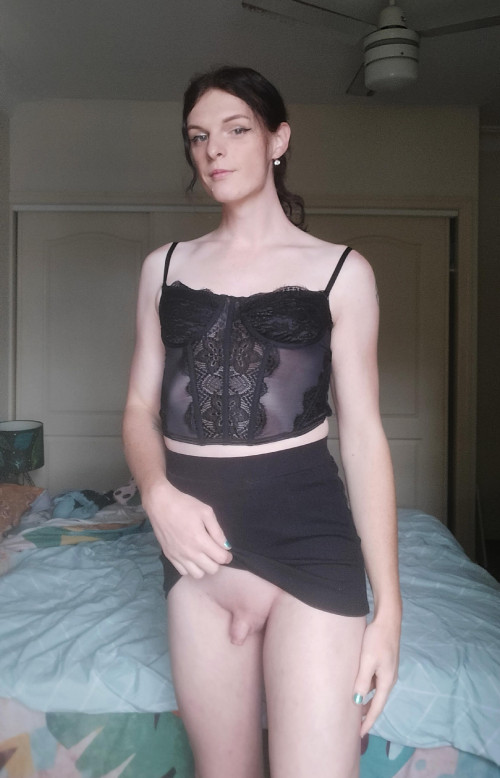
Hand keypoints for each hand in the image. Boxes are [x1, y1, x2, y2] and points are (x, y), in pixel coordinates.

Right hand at [142, 480, 232, 578]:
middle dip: (217, 562)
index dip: (227, 556)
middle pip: (211, 570)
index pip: (221, 558)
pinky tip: (191, 557)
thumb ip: (217, 531)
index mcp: (201, 541)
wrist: (160, 504)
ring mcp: (178, 556)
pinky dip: (190, 568)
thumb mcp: (206, 512)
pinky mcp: (169, 556)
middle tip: (215, 552)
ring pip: (198, 575)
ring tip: (203, 556)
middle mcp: (190, 553)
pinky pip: (183, 572)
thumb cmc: (185, 505)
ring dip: (204, 567)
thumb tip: (226, 546)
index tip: (226, 552)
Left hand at [353, 615, 400, 736]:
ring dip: (367, 701)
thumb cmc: (376, 640)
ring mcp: (388, 671)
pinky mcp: (385, 664)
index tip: (359, 735)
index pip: (377, 708)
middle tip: (354, 726)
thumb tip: (357, 702)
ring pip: (376, 692)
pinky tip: (359, 688)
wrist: (388, 620)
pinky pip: (375, 682)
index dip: (368, 722)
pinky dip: (368, 689)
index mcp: (387, 682)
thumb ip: (362, 681)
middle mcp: (389, 679)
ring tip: (354, 710)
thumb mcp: (367, 661)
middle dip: (367, 714)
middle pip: (377, 702)